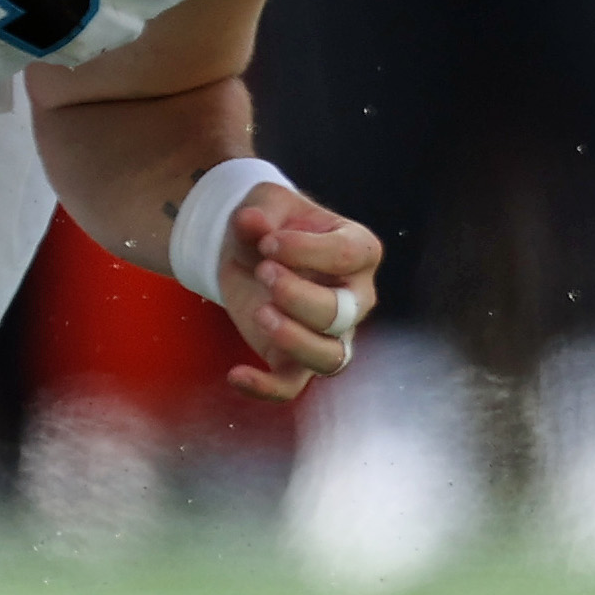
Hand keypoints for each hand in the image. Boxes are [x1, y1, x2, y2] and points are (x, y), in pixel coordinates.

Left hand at [216, 186, 382, 402]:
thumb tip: (250, 221)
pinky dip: (264, 387)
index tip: (267, 241)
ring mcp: (331, 335)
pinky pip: (291, 386)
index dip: (307, 250)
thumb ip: (260, 214)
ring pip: (329, 357)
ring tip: (260, 312)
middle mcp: (355, 298)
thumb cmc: (272, 227)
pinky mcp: (295, 360)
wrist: (251, 255)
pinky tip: (234, 374)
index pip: (350, 256)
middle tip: (262, 270)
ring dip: (295, 340)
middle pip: (341, 312)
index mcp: (359, 252)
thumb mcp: (266, 206)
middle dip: (298, 294)